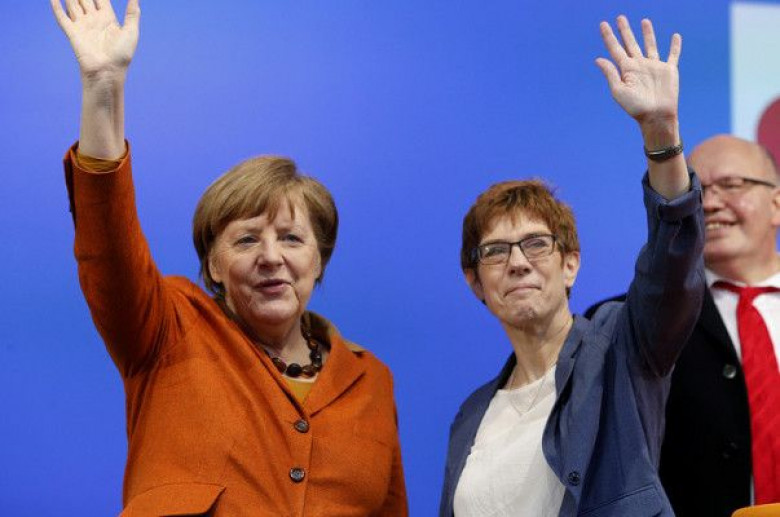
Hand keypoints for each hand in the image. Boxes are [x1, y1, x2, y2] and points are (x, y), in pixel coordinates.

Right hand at [51, 0, 139, 80]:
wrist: (108, 71)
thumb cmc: (122, 54)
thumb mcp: (131, 31)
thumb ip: (132, 13)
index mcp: (108, 18)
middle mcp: (93, 20)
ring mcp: (82, 25)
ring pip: (73, 4)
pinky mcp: (72, 32)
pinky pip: (62, 17)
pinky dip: (56, 7)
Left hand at [596, 16, 680, 132]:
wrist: (656, 116)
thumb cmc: (636, 107)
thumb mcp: (619, 90)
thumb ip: (611, 73)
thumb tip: (598, 59)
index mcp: (626, 70)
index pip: (615, 49)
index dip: (609, 37)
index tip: (603, 24)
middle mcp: (639, 65)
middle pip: (630, 43)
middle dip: (625, 30)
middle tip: (620, 17)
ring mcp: (654, 66)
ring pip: (650, 45)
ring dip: (648, 34)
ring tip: (645, 21)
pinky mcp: (669, 70)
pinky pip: (673, 54)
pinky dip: (675, 45)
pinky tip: (675, 36)